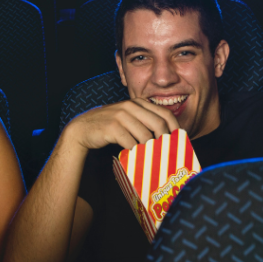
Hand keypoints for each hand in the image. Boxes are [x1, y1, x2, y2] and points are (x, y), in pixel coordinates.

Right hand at [65, 98, 179, 150]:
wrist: (83, 128)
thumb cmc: (109, 126)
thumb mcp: (128, 118)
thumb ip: (145, 121)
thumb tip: (167, 137)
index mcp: (138, 102)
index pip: (165, 114)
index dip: (175, 129)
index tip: (179, 142)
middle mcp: (131, 106)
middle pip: (158, 125)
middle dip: (165, 142)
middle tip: (167, 154)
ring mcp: (121, 116)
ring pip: (145, 136)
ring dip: (150, 150)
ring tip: (152, 159)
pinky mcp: (112, 128)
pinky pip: (131, 143)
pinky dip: (135, 153)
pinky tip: (135, 157)